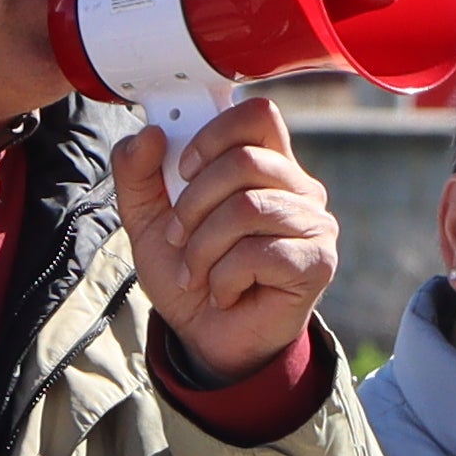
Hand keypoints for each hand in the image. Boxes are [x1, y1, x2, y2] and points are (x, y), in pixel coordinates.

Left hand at [116, 96, 338, 388]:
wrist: (207, 339)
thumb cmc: (190, 274)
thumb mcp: (148, 221)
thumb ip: (137, 174)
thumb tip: (148, 134)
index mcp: (264, 164)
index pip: (257, 116)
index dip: (214, 134)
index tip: (183, 168)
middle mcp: (297, 187)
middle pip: (245, 160)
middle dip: (194, 204)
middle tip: (178, 238)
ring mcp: (313, 223)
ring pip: (247, 208)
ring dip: (203, 248)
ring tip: (196, 274)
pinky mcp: (317, 261)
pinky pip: (260, 253)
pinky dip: (225, 278)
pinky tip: (226, 293)